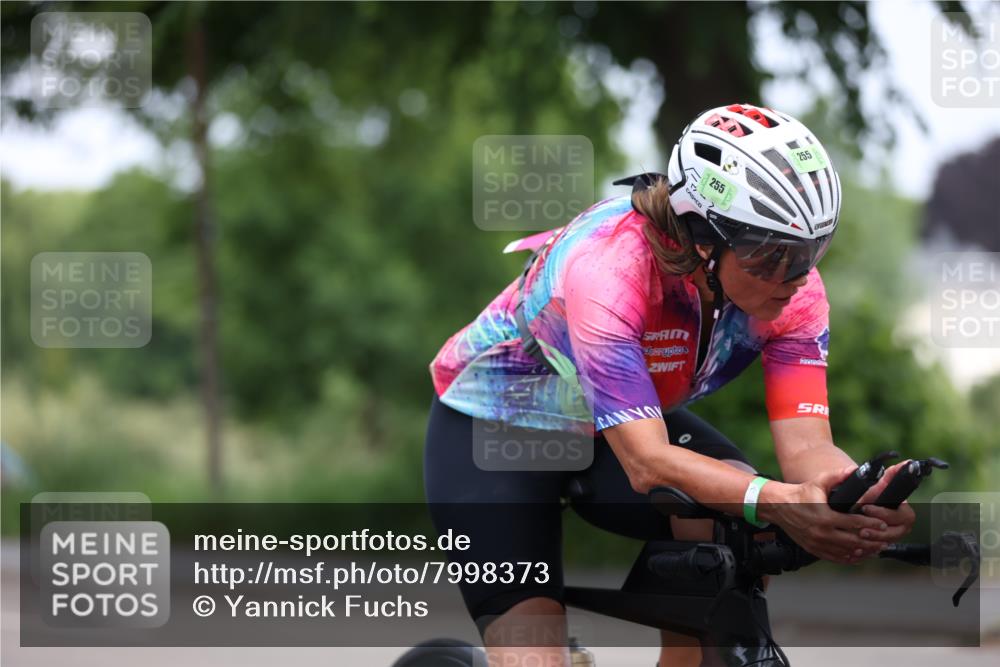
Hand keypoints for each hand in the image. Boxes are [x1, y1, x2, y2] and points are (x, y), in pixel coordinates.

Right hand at [762, 466, 893, 564]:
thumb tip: (854, 470)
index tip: (883, 525)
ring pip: (845, 552)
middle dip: (870, 541)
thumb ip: (837, 476)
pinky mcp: (813, 549)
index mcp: (825, 517)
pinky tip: (858, 555)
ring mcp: (817, 543)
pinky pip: (835, 558)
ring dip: (862, 551)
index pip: (853, 523)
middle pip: (852, 541)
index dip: (870, 524)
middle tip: (884, 539)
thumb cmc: (800, 494)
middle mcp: (821, 533)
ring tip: (875, 549)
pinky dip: (848, 558)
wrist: (779, 506)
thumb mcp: (818, 482)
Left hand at [854, 459, 916, 543]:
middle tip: (861, 526)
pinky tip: (857, 548)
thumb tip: (908, 463)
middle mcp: (900, 523)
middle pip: (898, 532)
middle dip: (880, 530)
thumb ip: (890, 475)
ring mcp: (892, 534)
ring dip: (874, 540)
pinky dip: (869, 550)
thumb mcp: (875, 482)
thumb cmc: (867, 489)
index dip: (885, 514)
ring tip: (859, 534)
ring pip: (889, 542)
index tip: (866, 508)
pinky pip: (879, 550)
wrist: (853, 501)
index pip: (904, 515)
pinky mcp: (882, 542)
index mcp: (902, 508)